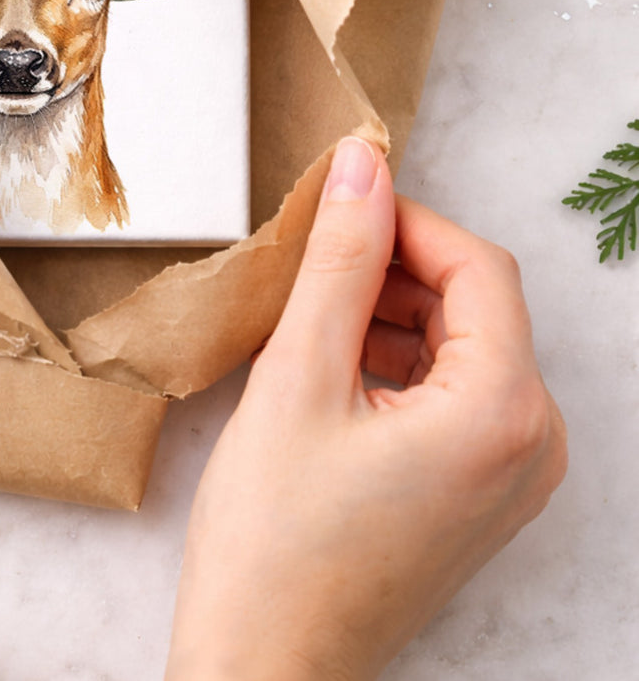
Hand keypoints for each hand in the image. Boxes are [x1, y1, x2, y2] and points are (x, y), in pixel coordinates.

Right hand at [166, 136, 567, 680]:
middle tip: (307, 269)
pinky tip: (328, 373)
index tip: (334, 207)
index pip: (477, 266)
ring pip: (460, 347)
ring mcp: (512, 477)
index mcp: (503, 413)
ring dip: (388, 316)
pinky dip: (395, 365)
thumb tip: (362, 167)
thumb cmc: (274, 540)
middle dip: (392, 271)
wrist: (265, 664)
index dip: (404, 222)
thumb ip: (338, 261)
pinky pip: (453, 396)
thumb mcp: (298, 377)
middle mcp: (532, 446)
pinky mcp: (480, 494)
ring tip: (306, 324)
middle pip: (474, 305)